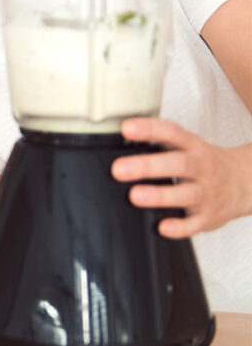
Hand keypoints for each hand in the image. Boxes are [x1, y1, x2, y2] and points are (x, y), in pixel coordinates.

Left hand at [113, 118, 251, 237]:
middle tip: (119, 169)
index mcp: (193, 147)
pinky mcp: (209, 217)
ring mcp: (207, 193)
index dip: (149, 129)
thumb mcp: (188, 145)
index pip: (172, 133)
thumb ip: (159, 140)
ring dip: (160, 195)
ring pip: (186, 194)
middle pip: (177, 164)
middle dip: (147, 166)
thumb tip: (119, 138)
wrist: (245, 183)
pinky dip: (179, 227)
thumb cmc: (205, 163)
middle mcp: (201, 168)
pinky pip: (195, 224)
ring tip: (135, 195)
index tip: (126, 129)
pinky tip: (162, 227)